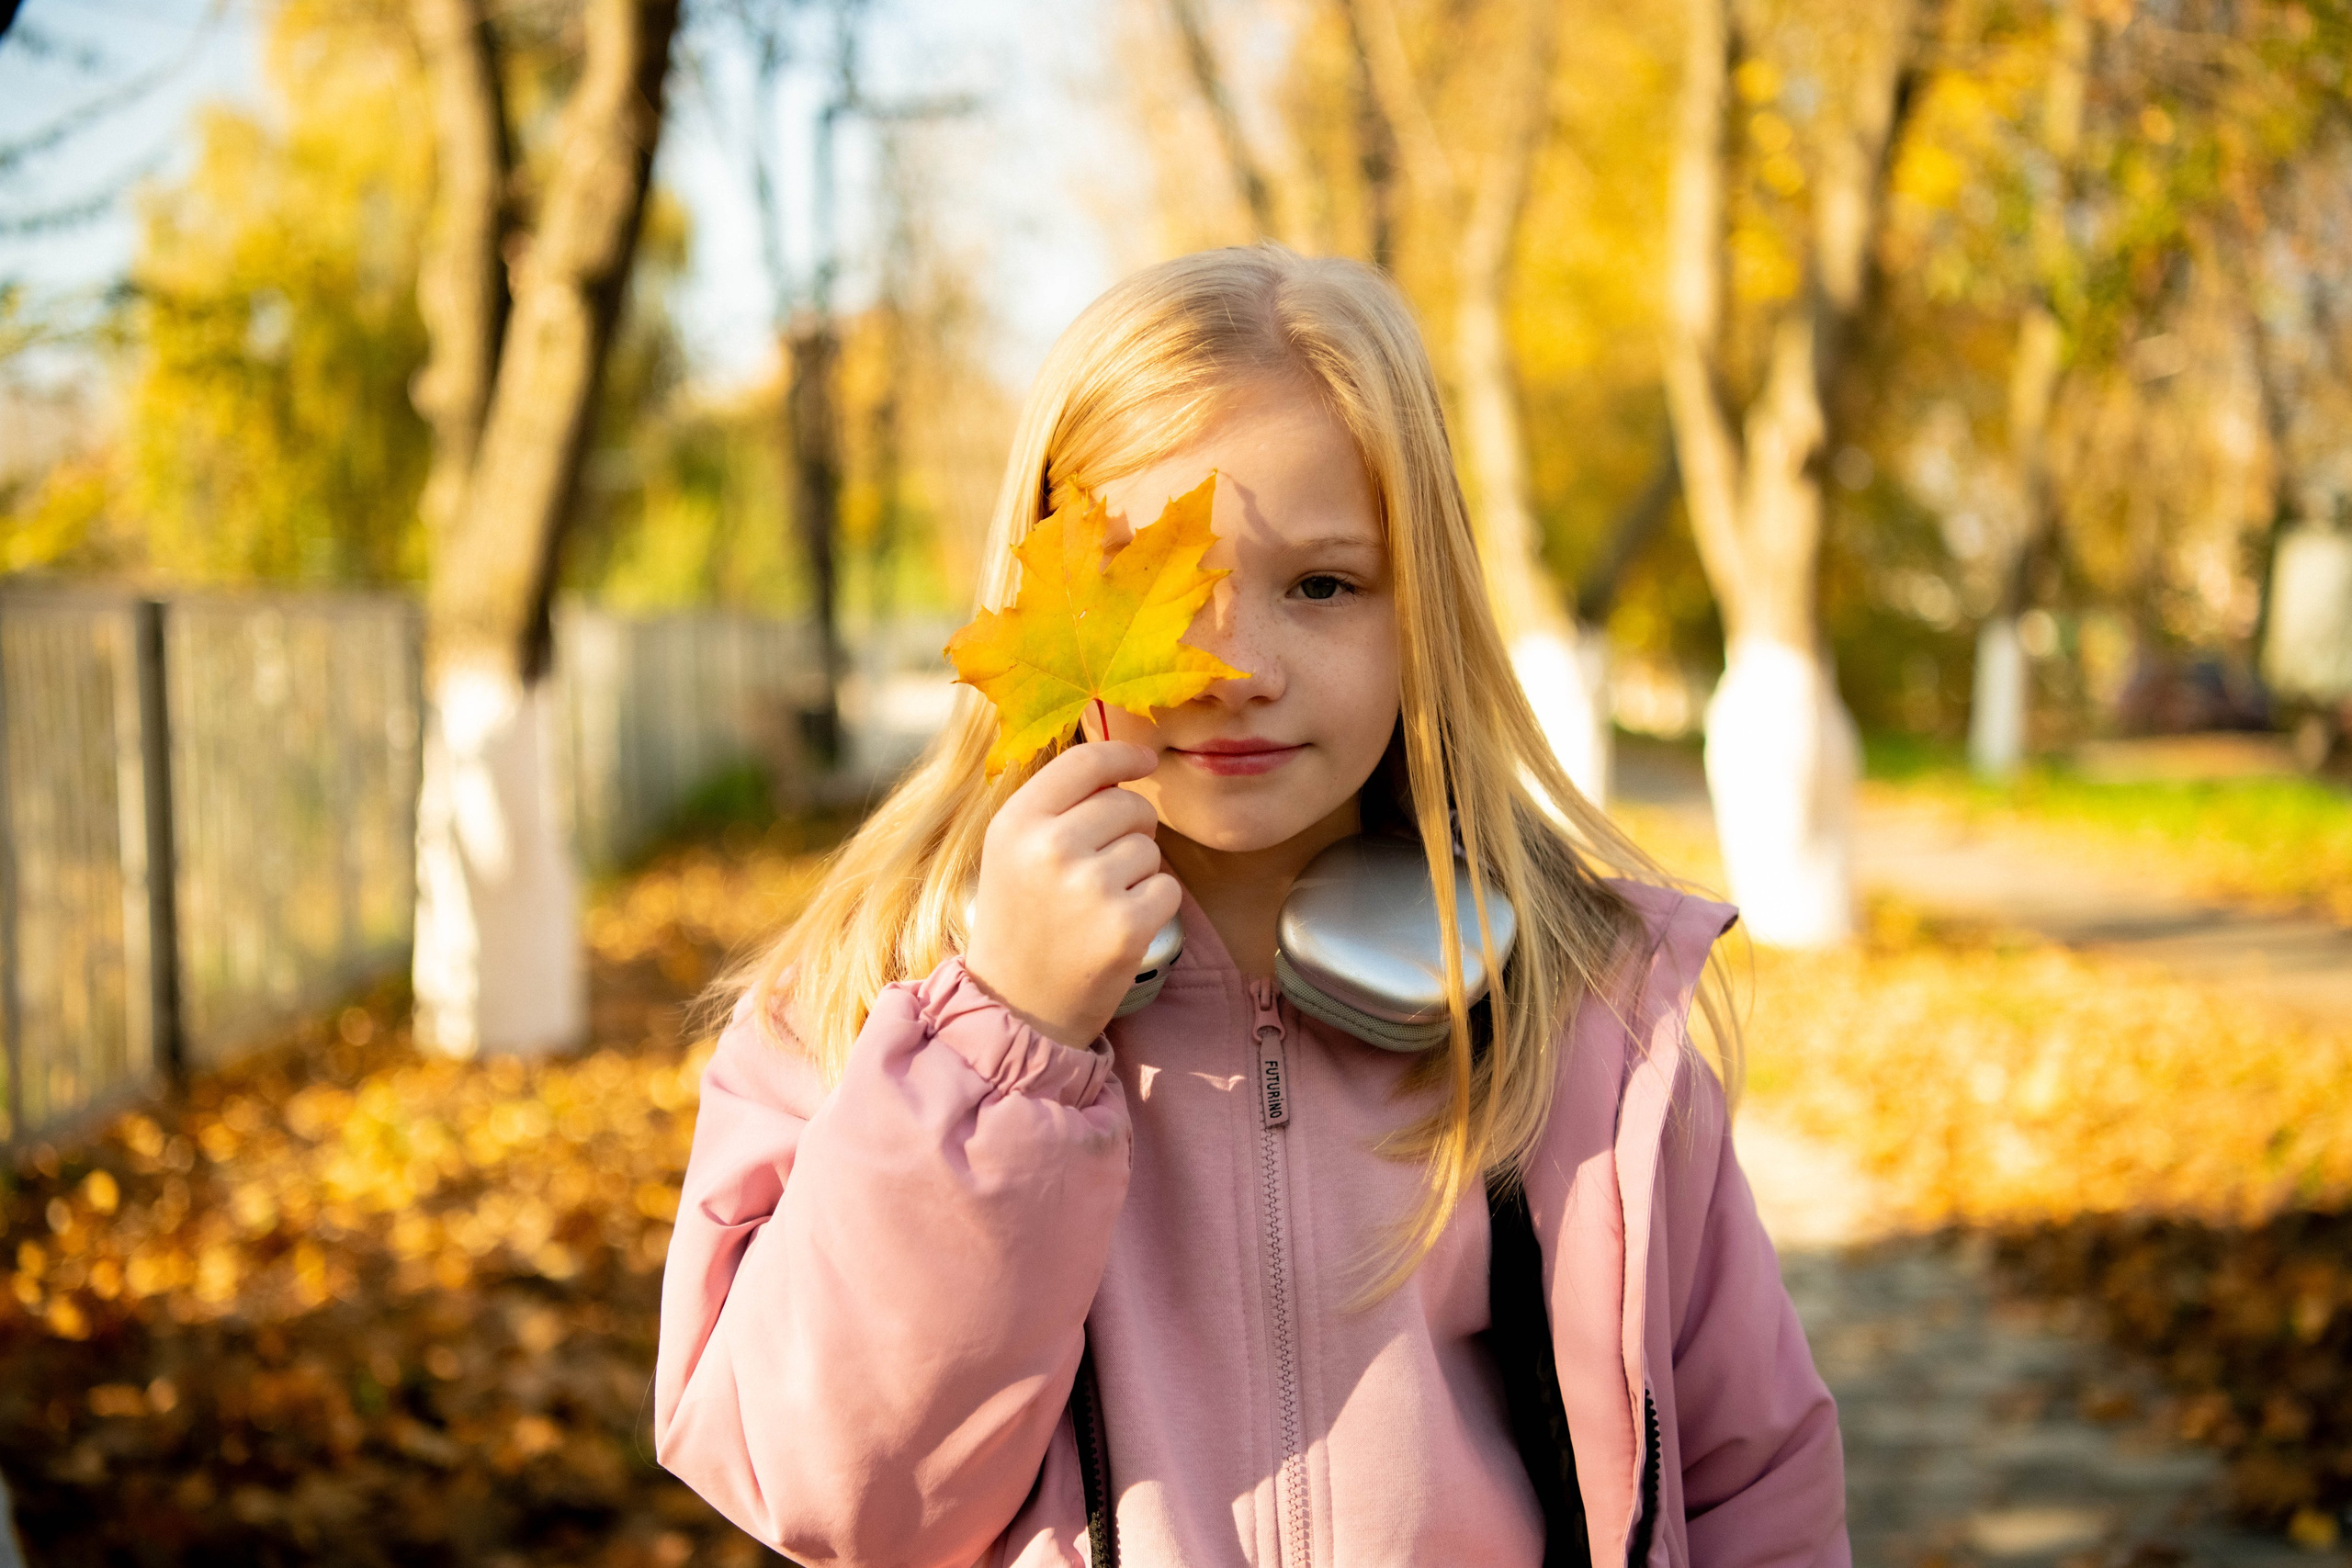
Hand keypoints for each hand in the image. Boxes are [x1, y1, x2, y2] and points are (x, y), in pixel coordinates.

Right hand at [966, 741, 1179, 1046]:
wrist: (1018, 1006)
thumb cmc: (1021, 921)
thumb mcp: (1012, 851)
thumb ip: (1056, 804)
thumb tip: (1120, 759)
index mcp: (1016, 822)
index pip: (1085, 762)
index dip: (1123, 755)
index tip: (1144, 760)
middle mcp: (1050, 848)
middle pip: (1129, 804)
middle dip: (1131, 829)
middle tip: (1100, 869)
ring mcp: (1089, 888)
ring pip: (1151, 848)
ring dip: (1139, 873)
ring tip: (1099, 904)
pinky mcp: (1125, 927)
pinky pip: (1168, 888)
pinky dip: (1154, 906)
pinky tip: (1119, 927)